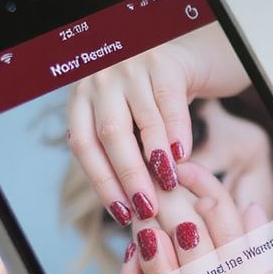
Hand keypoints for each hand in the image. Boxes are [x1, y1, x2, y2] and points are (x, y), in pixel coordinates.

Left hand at [68, 26, 247, 223]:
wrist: (189, 59)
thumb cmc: (156, 103)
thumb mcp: (130, 122)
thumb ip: (121, 153)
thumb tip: (128, 208)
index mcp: (83, 98)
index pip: (84, 146)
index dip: (102, 183)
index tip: (121, 214)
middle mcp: (100, 79)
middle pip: (110, 135)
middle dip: (129, 177)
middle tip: (146, 208)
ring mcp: (130, 66)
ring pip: (141, 122)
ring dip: (156, 160)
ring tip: (168, 187)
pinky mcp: (163, 61)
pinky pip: (170, 104)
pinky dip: (177, 134)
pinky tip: (184, 156)